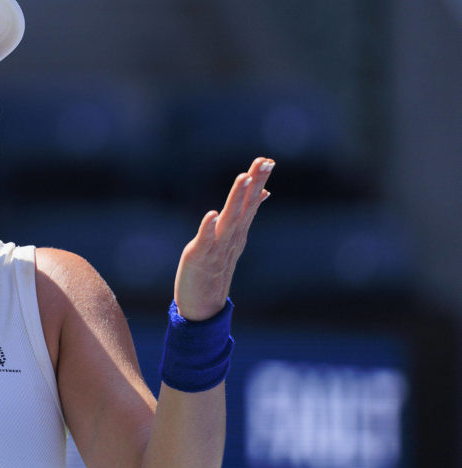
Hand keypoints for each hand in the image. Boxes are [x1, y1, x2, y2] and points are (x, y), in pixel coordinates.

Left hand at [173, 157, 273, 320]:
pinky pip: (205, 241)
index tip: (268, 160)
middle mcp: (231, 238)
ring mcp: (217, 248)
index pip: (251, 203)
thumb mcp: (233, 240)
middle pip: (244, 207)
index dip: (258, 182)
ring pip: (229, 220)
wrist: (203, 306)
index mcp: (237, 232)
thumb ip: (246, 215)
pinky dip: (208, 228)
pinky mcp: (199, 258)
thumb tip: (262, 193)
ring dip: (236, 199)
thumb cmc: (215, 269)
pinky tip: (211, 214)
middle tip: (263, 162)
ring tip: (243, 178)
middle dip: (253, 184)